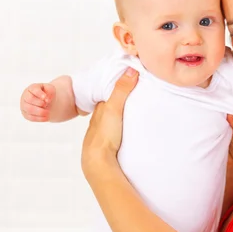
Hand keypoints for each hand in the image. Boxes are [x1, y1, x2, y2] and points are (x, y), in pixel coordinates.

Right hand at [20, 83, 55, 121]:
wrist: (46, 102)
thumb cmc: (47, 94)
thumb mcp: (51, 89)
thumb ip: (50, 91)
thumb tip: (46, 100)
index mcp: (32, 88)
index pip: (34, 90)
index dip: (40, 94)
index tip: (47, 99)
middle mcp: (25, 96)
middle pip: (30, 99)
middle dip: (40, 103)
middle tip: (46, 105)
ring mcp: (24, 105)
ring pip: (29, 109)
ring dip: (40, 112)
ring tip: (48, 113)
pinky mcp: (25, 114)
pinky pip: (30, 117)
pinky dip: (39, 118)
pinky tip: (46, 118)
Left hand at [81, 68, 138, 182]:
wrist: (98, 162)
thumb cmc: (104, 135)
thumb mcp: (114, 108)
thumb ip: (121, 90)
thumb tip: (131, 69)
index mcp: (100, 109)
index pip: (109, 94)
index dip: (118, 86)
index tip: (130, 79)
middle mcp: (99, 120)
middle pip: (110, 106)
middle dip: (119, 100)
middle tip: (135, 93)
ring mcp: (102, 133)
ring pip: (112, 120)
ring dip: (121, 115)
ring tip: (134, 110)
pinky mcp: (108, 145)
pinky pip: (115, 131)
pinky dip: (120, 126)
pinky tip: (127, 129)